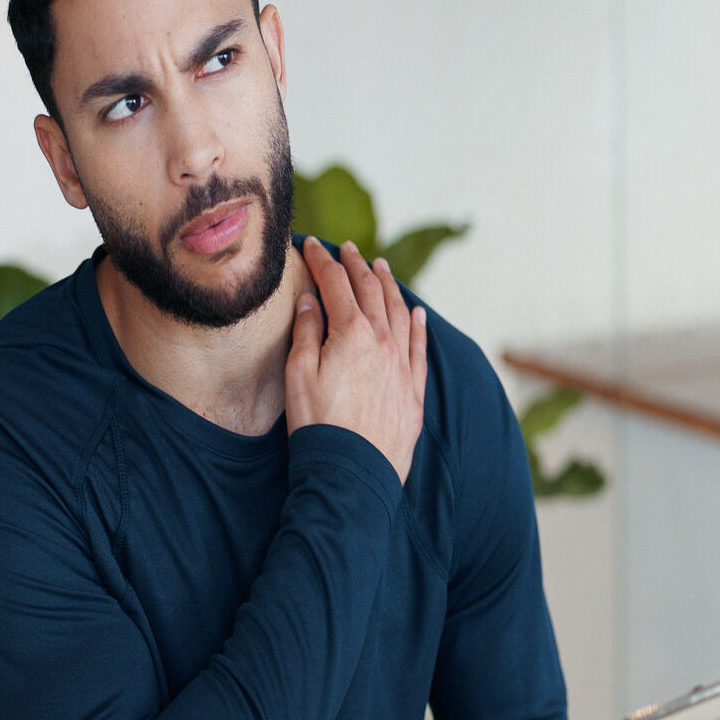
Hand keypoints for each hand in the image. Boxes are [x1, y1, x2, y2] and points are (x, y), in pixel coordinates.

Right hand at [285, 241, 428, 482]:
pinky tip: (418, 313)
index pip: (336, 284)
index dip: (322, 260)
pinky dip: (419, 325)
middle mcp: (383, 343)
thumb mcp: (298, 374)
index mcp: (351, 334)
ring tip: (382, 269)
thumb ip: (306, 331)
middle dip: (357, 266)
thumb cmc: (317, 426)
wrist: (351, 473)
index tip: (312, 245)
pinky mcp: (413, 391)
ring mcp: (402, 366)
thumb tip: (312, 299)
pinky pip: (420, 348)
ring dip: (390, 286)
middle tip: (348, 250)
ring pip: (400, 313)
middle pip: (372, 292)